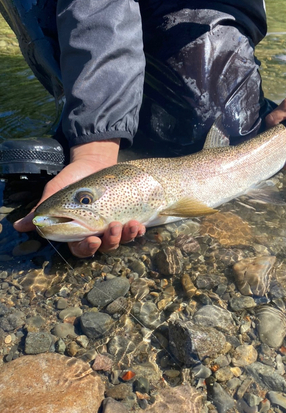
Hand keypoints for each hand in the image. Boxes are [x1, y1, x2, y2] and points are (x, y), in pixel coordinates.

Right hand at [13, 140, 144, 257]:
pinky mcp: (127, 217)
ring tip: (130, 224)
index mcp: (78, 233)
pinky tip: (139, 225)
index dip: (87, 249)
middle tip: (113, 228)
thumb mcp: (56, 193)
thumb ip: (42, 211)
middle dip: (111, 242)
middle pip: (105, 248)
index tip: (93, 241)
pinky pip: (134, 230)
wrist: (93, 163)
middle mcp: (97, 233)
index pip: (81, 249)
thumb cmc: (72, 181)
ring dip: (127, 236)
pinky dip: (137, 230)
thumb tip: (20, 226)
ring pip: (121, 241)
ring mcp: (113, 227)